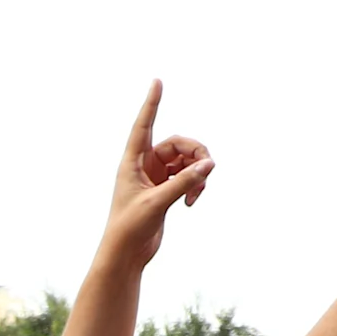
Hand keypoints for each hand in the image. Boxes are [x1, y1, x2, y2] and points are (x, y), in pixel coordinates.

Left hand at [97, 79, 214, 268]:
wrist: (126, 254)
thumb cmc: (130, 228)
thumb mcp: (158, 203)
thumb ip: (184, 182)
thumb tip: (210, 164)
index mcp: (131, 163)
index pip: (143, 126)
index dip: (151, 104)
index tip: (157, 81)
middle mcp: (143, 166)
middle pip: (179, 144)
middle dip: (197, 154)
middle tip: (208, 170)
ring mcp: (155, 177)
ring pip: (187, 161)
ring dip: (198, 173)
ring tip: (197, 194)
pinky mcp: (165, 189)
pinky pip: (188, 176)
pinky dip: (195, 186)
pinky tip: (192, 203)